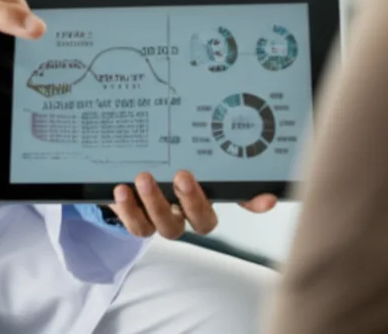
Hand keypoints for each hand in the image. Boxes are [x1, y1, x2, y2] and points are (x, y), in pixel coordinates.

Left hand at [108, 171, 276, 238]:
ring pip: (163, 225)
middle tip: (182, 175)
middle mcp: (184, 215)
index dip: (251, 204)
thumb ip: (215, 163)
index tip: (266, 197)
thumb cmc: (162, 165)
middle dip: (191, 200)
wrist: (123, 172)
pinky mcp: (134, 218)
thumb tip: (259, 174)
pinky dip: (127, 208)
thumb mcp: (188, 161)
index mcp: (202, 201)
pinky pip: (134, 224)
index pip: (236, 202)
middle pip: (199, 221)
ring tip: (144, 178)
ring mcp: (158, 219)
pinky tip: (121, 188)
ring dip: (154, 203)